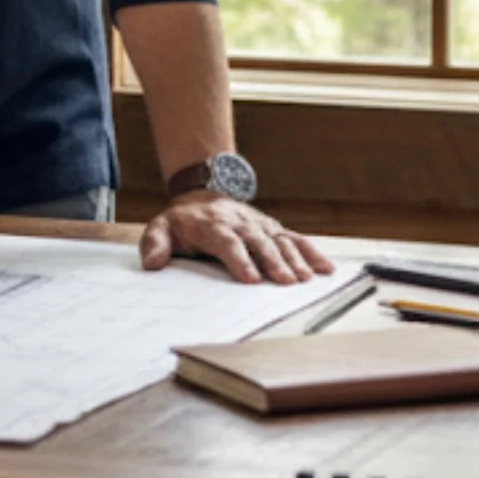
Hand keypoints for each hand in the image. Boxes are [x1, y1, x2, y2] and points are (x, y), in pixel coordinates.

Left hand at [138, 193, 333, 283]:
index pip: (227, 242)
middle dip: (273, 262)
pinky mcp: (273, 229)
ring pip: (280, 241)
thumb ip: (155, 244)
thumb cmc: (183, 221)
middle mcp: (241, 224)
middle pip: (260, 242)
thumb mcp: (161, 227)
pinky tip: (326, 269)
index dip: (239, 259)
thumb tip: (152, 264)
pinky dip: (312, 252)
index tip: (250, 278)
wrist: (202, 195)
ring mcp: (260, 226)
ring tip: (306, 278)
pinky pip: (295, 239)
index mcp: (214, 226)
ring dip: (295, 259)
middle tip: (285, 282)